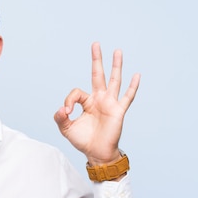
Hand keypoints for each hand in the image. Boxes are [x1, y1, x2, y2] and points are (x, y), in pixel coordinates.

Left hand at [54, 42, 139, 164]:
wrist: (97, 153)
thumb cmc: (83, 140)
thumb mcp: (66, 129)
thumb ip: (60, 118)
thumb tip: (62, 109)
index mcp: (87, 102)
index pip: (76, 92)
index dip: (69, 100)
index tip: (66, 111)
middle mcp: (99, 99)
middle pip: (98, 75)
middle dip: (96, 60)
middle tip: (95, 44)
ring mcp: (110, 103)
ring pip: (114, 80)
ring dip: (116, 66)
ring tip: (117, 51)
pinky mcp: (118, 110)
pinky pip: (127, 97)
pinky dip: (133, 86)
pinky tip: (137, 75)